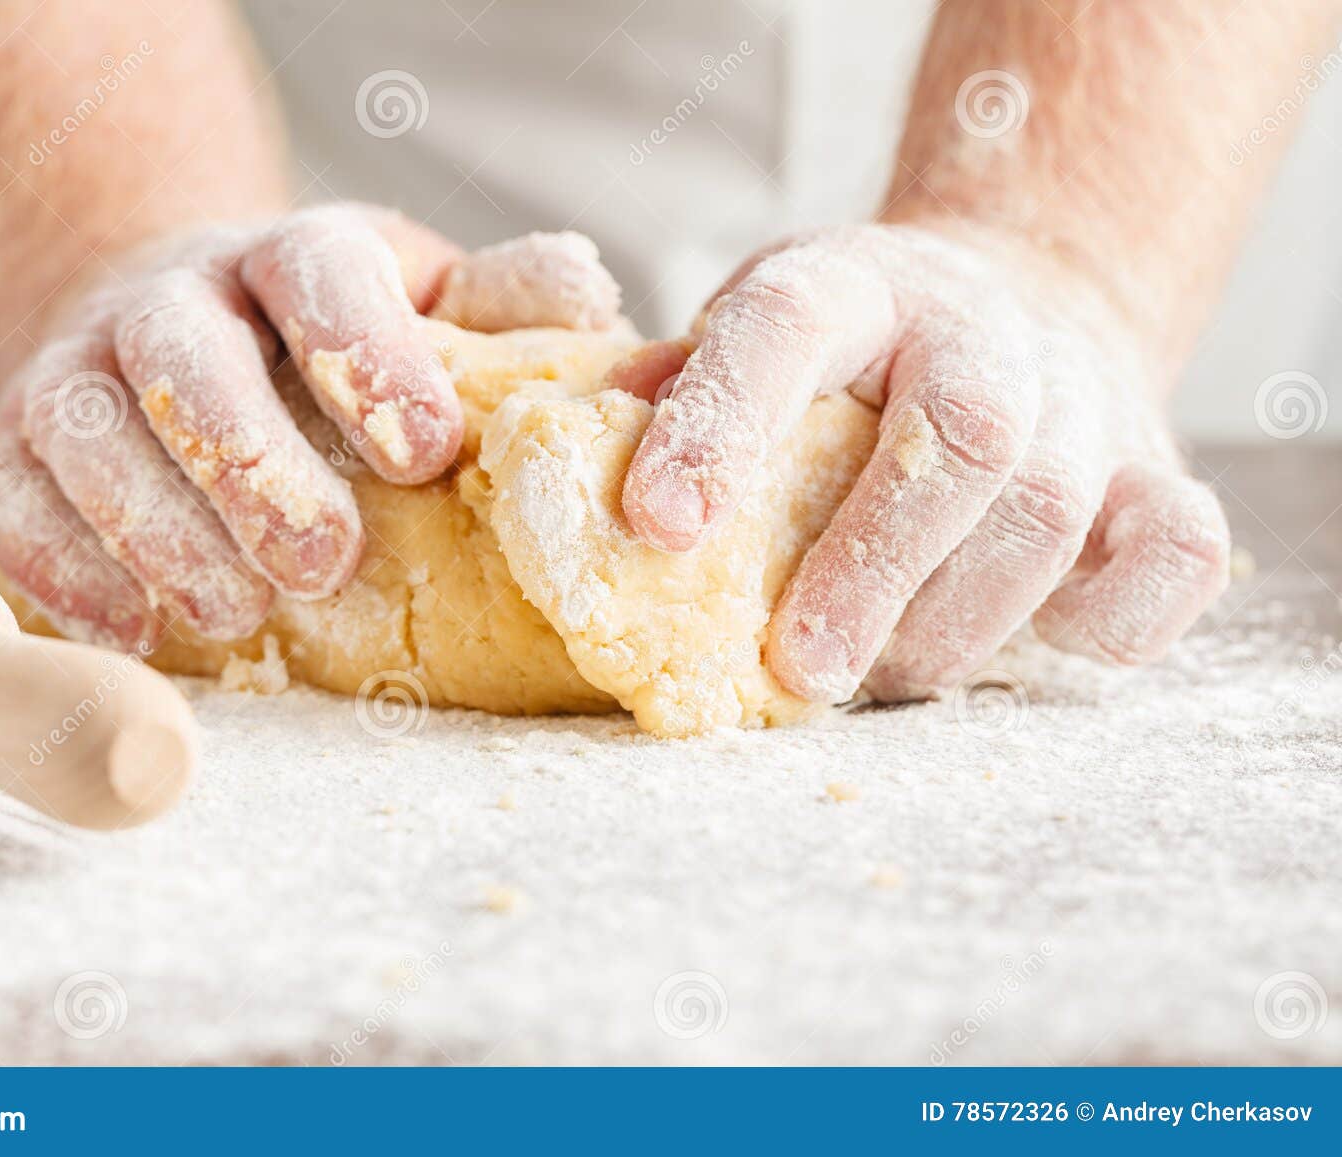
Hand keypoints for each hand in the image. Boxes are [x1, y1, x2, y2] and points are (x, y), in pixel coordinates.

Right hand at [0, 207, 619, 651]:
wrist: (182, 328)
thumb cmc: (330, 343)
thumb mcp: (428, 308)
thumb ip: (502, 306)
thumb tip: (587, 298)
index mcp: (293, 257)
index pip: (319, 273)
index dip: (368, 358)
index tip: (428, 453)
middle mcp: (175, 297)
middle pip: (186, 356)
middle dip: (250, 465)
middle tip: (322, 565)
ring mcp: (79, 362)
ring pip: (82, 425)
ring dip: (156, 528)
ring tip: (236, 615)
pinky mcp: (13, 436)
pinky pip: (4, 489)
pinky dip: (60, 563)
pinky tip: (132, 629)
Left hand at [618, 224, 1230, 703]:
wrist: (1016, 298)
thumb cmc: (853, 349)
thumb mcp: (757, 332)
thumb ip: (681, 390)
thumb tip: (583, 468)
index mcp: (854, 287)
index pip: (786, 330)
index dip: (723, 424)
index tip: (657, 526)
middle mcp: (979, 331)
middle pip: (959, 441)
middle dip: (870, 569)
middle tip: (797, 670)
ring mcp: (1080, 400)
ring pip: (1046, 518)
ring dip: (953, 622)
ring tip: (875, 676)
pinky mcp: (1154, 470)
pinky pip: (1173, 552)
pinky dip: (1116, 618)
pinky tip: (1040, 647)